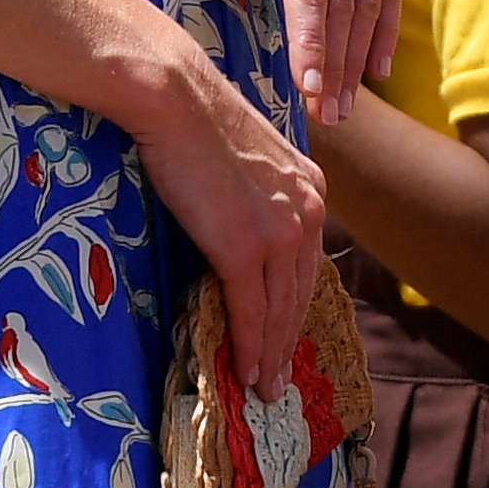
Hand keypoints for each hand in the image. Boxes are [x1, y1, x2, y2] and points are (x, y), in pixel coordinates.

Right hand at [140, 63, 329, 388]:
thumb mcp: (249, 160)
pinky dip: (250, 346)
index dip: (297, 308)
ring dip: (271, 355)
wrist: (176, 100)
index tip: (289, 339)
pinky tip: (245, 370)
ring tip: (263, 387)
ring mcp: (280, 232)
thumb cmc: (198, 122)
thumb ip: (260, 196)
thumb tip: (242, 227)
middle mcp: (307, 212)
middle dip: (289, 342)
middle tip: (279, 381)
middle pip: (300, 293)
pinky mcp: (245, 247)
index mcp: (312, 189)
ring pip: (281, 309)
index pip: (307, 263)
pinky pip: (251, 310)